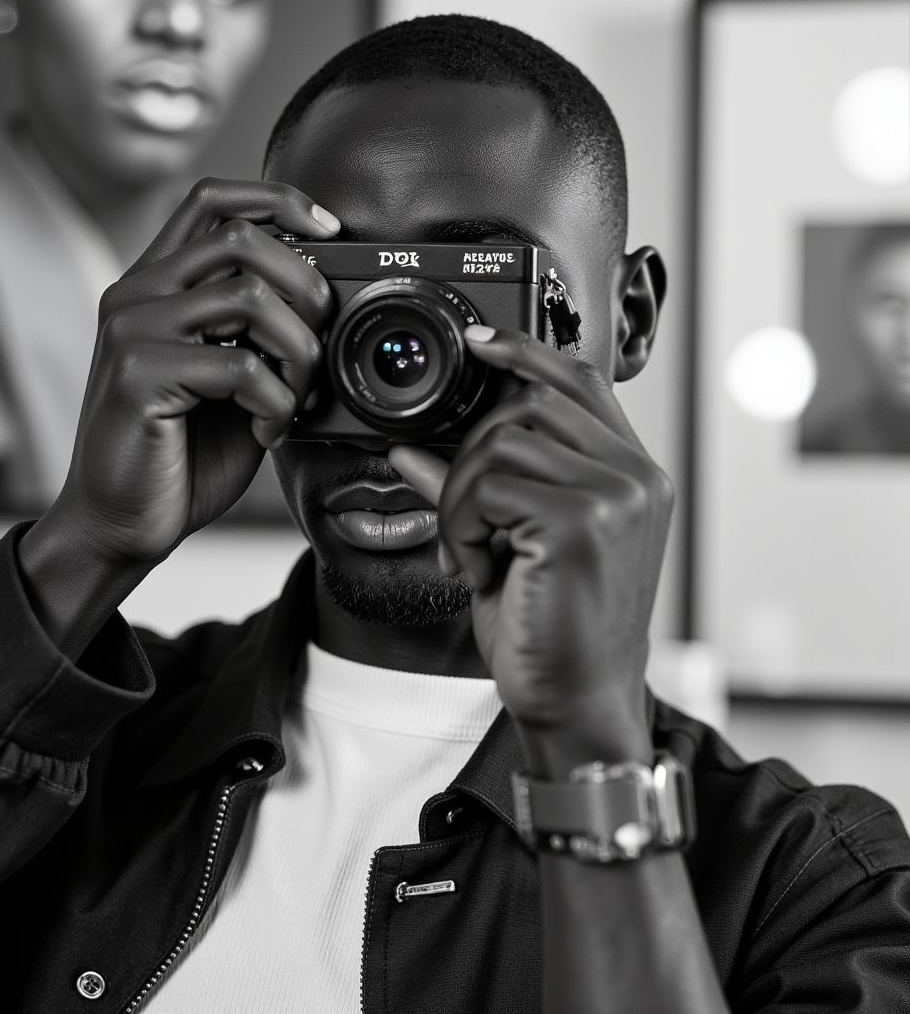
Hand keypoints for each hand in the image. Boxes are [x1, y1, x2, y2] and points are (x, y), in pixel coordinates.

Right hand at [52, 178, 336, 564]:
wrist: (119, 522)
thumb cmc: (181, 455)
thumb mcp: (233, 383)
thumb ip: (261, 337)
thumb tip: (326, 304)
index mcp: (158, 286)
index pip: (212, 200)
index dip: (279, 200)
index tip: (329, 231)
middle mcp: (137, 294)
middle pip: (242, 239)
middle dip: (307, 289)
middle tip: (319, 347)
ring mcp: (132, 331)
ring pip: (250, 298)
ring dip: (299, 354)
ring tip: (293, 400)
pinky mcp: (138, 376)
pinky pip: (241, 366)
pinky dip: (277, 404)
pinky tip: (267, 431)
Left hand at [390, 327, 672, 771]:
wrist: (576, 704)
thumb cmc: (550, 630)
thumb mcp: (511, 546)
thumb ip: (473, 489)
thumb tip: (412, 449)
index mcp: (633, 477)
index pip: (582, 382)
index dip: (527, 353)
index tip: (480, 344)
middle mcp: (636, 478)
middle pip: (526, 405)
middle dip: (469, 456)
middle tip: (462, 524)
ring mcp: (615, 496)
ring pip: (498, 443)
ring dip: (461, 501)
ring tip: (474, 555)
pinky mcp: (581, 521)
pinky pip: (486, 488)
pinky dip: (462, 528)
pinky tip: (480, 571)